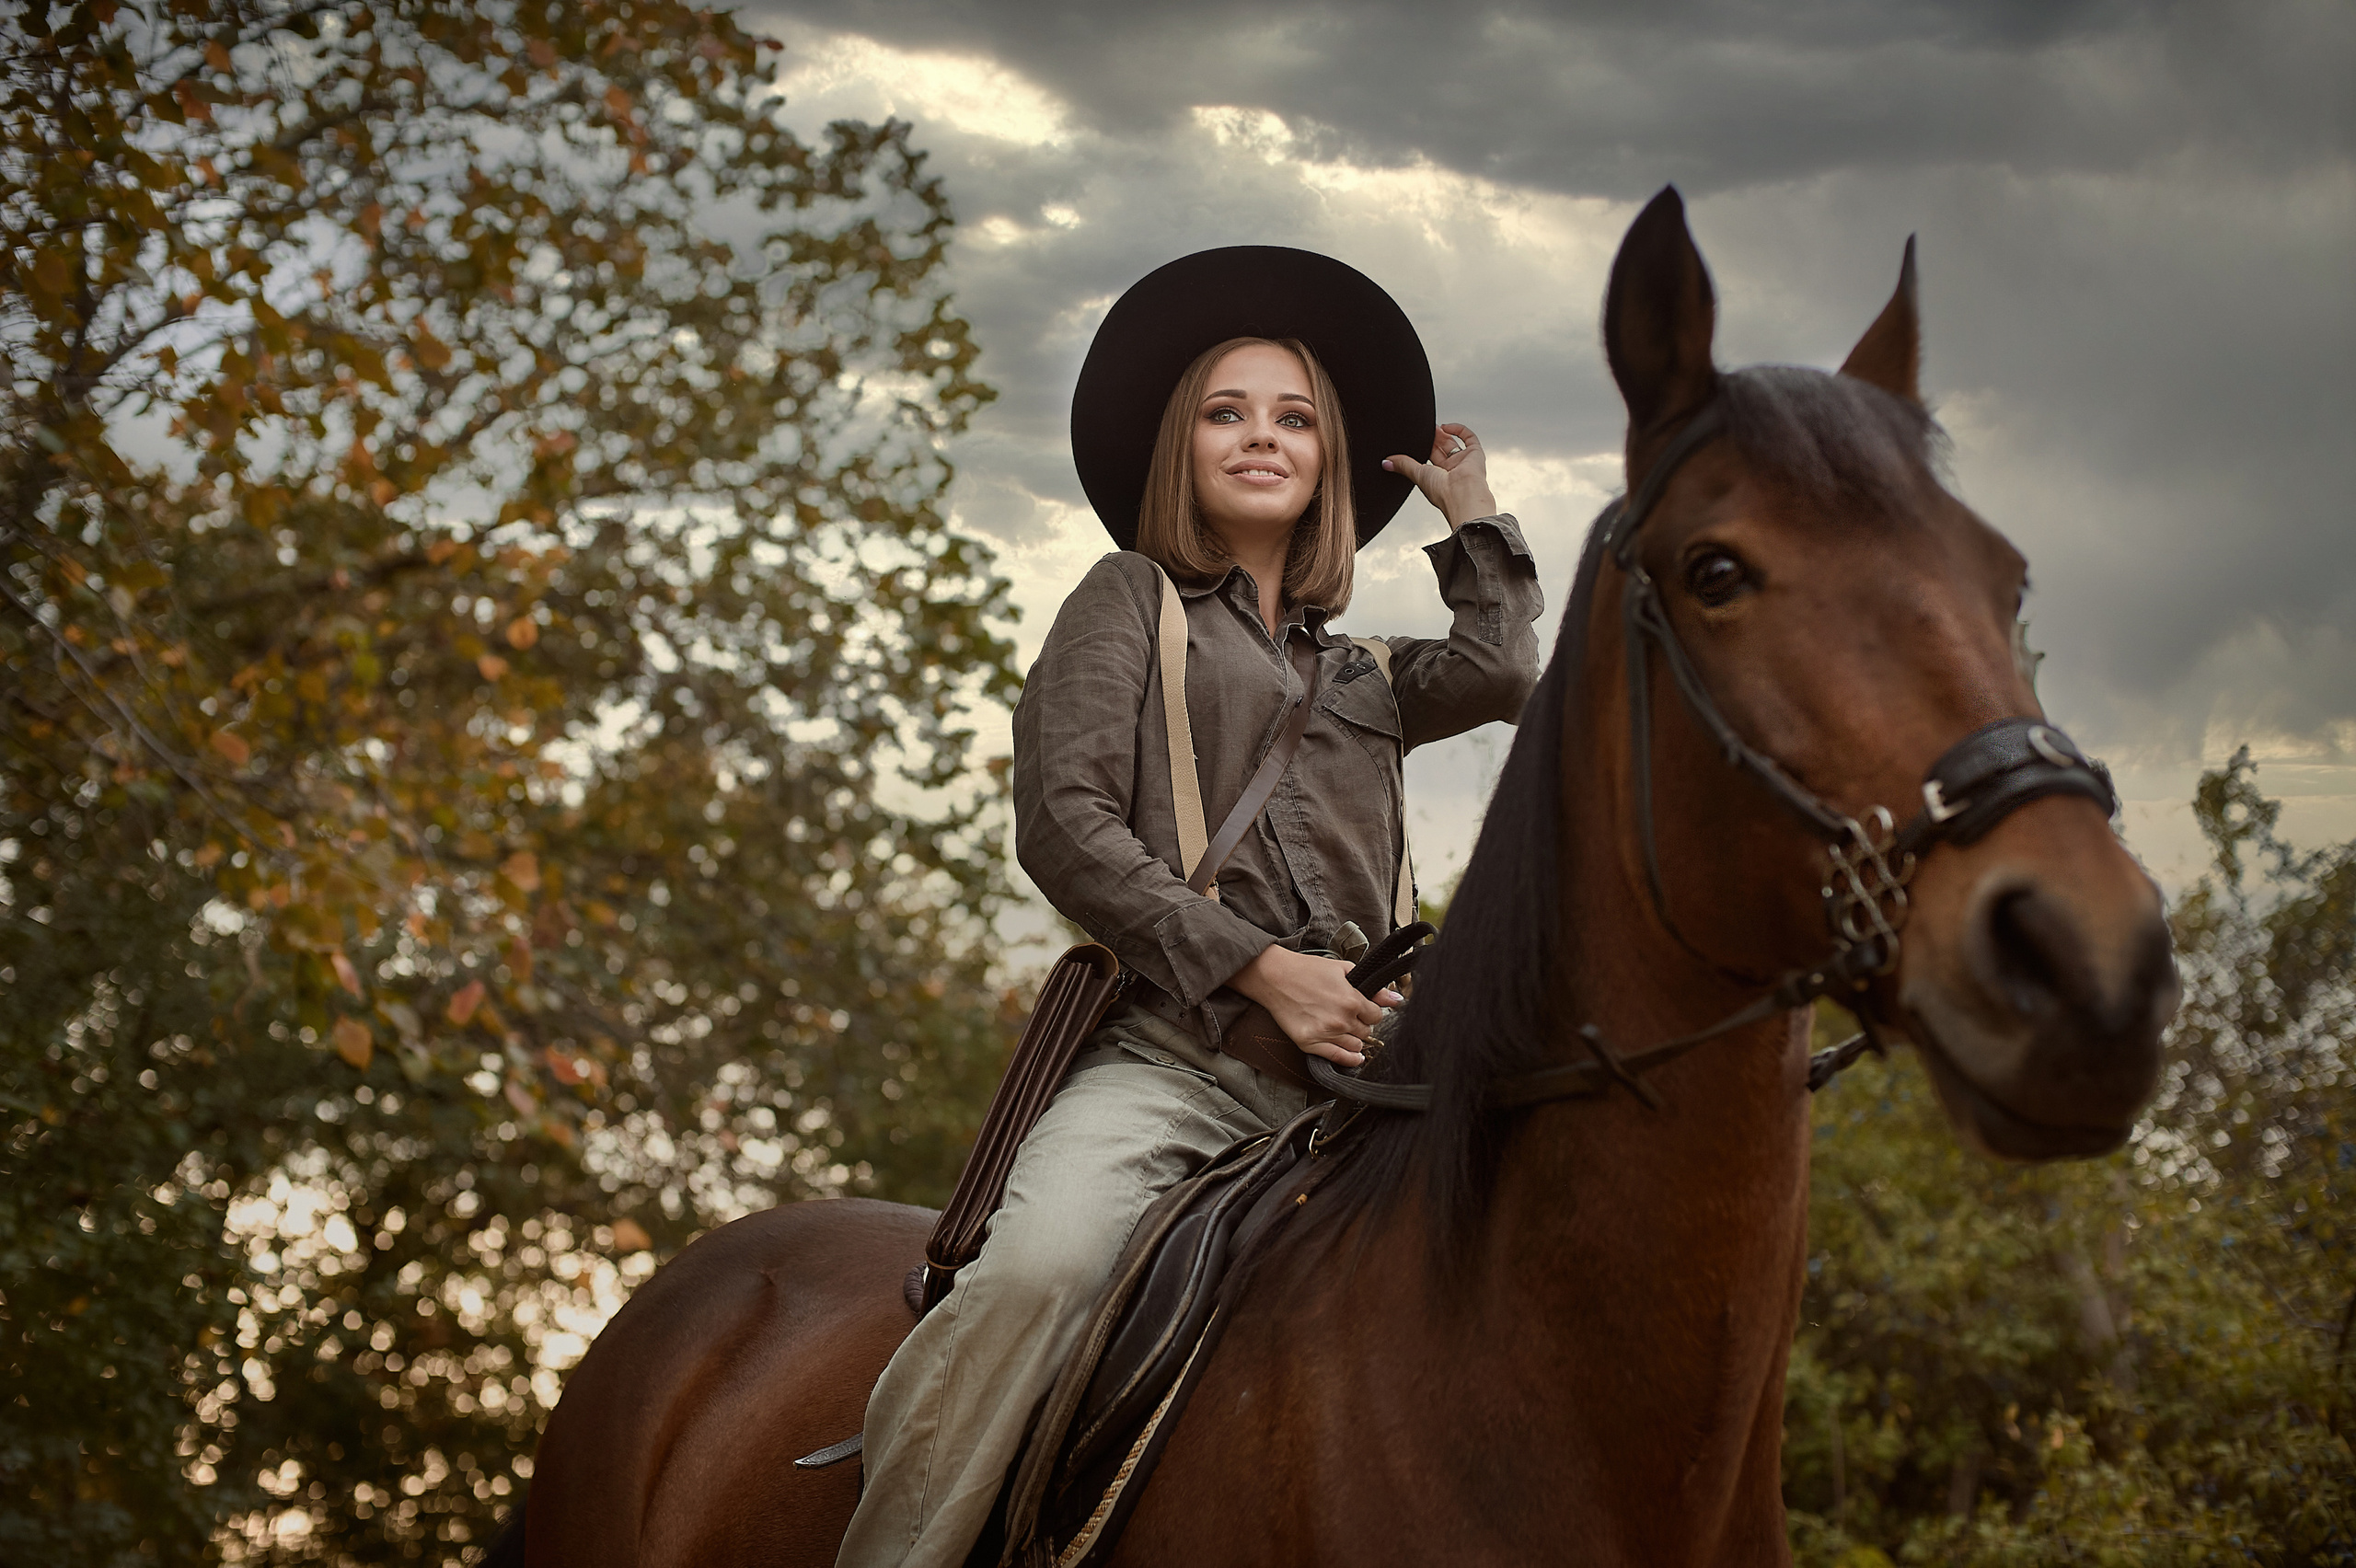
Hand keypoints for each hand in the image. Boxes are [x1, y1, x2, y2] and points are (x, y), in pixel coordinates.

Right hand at [1228, 945, 1403, 1067]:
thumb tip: (1395, 999)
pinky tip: (1355, 1057)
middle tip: (1349, 1016)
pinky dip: (1349, 1060)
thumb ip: (1371, 987)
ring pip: (1355, 1046)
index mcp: (1351, 1000)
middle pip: (1366, 1032)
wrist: (1274, 977)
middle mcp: (1341, 1019)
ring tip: (1344, 1029)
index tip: (1364, 1010)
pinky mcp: (1309, 1043)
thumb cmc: (1306, 970)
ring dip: (1354, 1039)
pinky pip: (1338, 1058)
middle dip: (1361, 1024)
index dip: (1371, 1012)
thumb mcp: (1342, 970)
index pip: (1376, 1016)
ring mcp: (1325, 1033)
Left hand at [1384, 422, 1497, 530]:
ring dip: (1442, 433)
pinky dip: (1458, 429)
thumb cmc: (1443, 493)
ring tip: (1432, 427)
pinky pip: (1469, 437)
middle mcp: (1452, 470)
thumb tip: (1385, 463)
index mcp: (1439, 478)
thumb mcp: (1418, 475)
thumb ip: (1403, 465)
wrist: (1463, 495)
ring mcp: (1464, 462)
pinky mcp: (1475, 454)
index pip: (1430, 459)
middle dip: (1432, 438)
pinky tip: (1446, 426)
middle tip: (1424, 429)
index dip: (1423, 448)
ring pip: (1453, 442)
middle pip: (1441, 449)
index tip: (1415, 439)